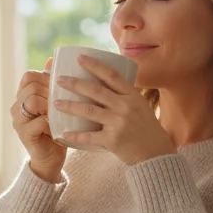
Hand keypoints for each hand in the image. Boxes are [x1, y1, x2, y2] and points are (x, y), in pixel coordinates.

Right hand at [11, 56, 65, 182]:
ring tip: (59, 114)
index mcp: (23, 96)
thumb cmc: (57, 130)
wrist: (51, 159)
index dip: (46, 78)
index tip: (60, 87)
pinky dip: (51, 122)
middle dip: (50, 91)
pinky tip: (58, 128)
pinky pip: (38, 120)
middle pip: (32, 86)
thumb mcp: (57, 104)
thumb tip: (51, 59)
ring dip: (50, 105)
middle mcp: (16, 107)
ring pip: (32, 100)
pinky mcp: (24, 134)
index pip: (29, 76)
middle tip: (63, 102)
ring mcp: (18, 121)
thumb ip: (52, 84)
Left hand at [53, 54, 175, 165]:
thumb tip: (103, 82)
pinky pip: (89, 137)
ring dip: (70, 106)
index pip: (112, 75)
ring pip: (89, 111)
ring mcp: (119, 123)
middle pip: (96, 91)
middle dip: (75, 83)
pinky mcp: (113, 141)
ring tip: (56, 103)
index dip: (95, 65)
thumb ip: (124, 96)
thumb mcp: (141, 107)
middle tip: (59, 80)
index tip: (80, 57)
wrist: (156, 155)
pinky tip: (64, 133)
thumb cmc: (146, 129)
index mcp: (132, 96)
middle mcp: (126, 107)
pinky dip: (75, 135)